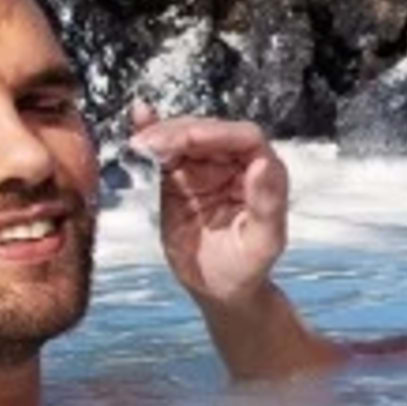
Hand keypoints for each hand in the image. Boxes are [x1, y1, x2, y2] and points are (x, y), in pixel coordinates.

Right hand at [128, 103, 289, 308]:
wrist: (217, 288)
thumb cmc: (246, 268)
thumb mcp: (262, 242)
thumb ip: (267, 203)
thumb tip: (264, 162)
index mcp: (265, 173)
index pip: (245, 138)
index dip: (216, 133)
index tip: (186, 139)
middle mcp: (236, 163)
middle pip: (209, 132)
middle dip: (180, 133)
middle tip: (150, 143)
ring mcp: (206, 168)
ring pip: (185, 138)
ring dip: (162, 135)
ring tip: (139, 144)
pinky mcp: (180, 177)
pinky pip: (166, 153)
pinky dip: (151, 136)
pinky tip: (139, 117)